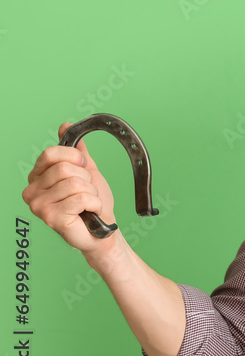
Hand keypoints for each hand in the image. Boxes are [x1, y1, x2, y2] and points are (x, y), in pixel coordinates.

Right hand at [22, 122, 120, 255]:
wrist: (102, 229)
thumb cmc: (92, 203)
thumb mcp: (86, 171)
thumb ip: (76, 151)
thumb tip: (65, 126)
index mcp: (37, 177)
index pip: (51, 153)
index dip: (74, 157)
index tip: (83, 168)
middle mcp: (32, 191)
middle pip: (64, 168)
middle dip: (86, 178)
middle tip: (86, 191)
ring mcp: (38, 206)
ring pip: (75, 183)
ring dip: (91, 192)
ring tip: (87, 204)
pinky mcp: (51, 218)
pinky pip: (81, 198)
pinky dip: (94, 203)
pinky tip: (89, 211)